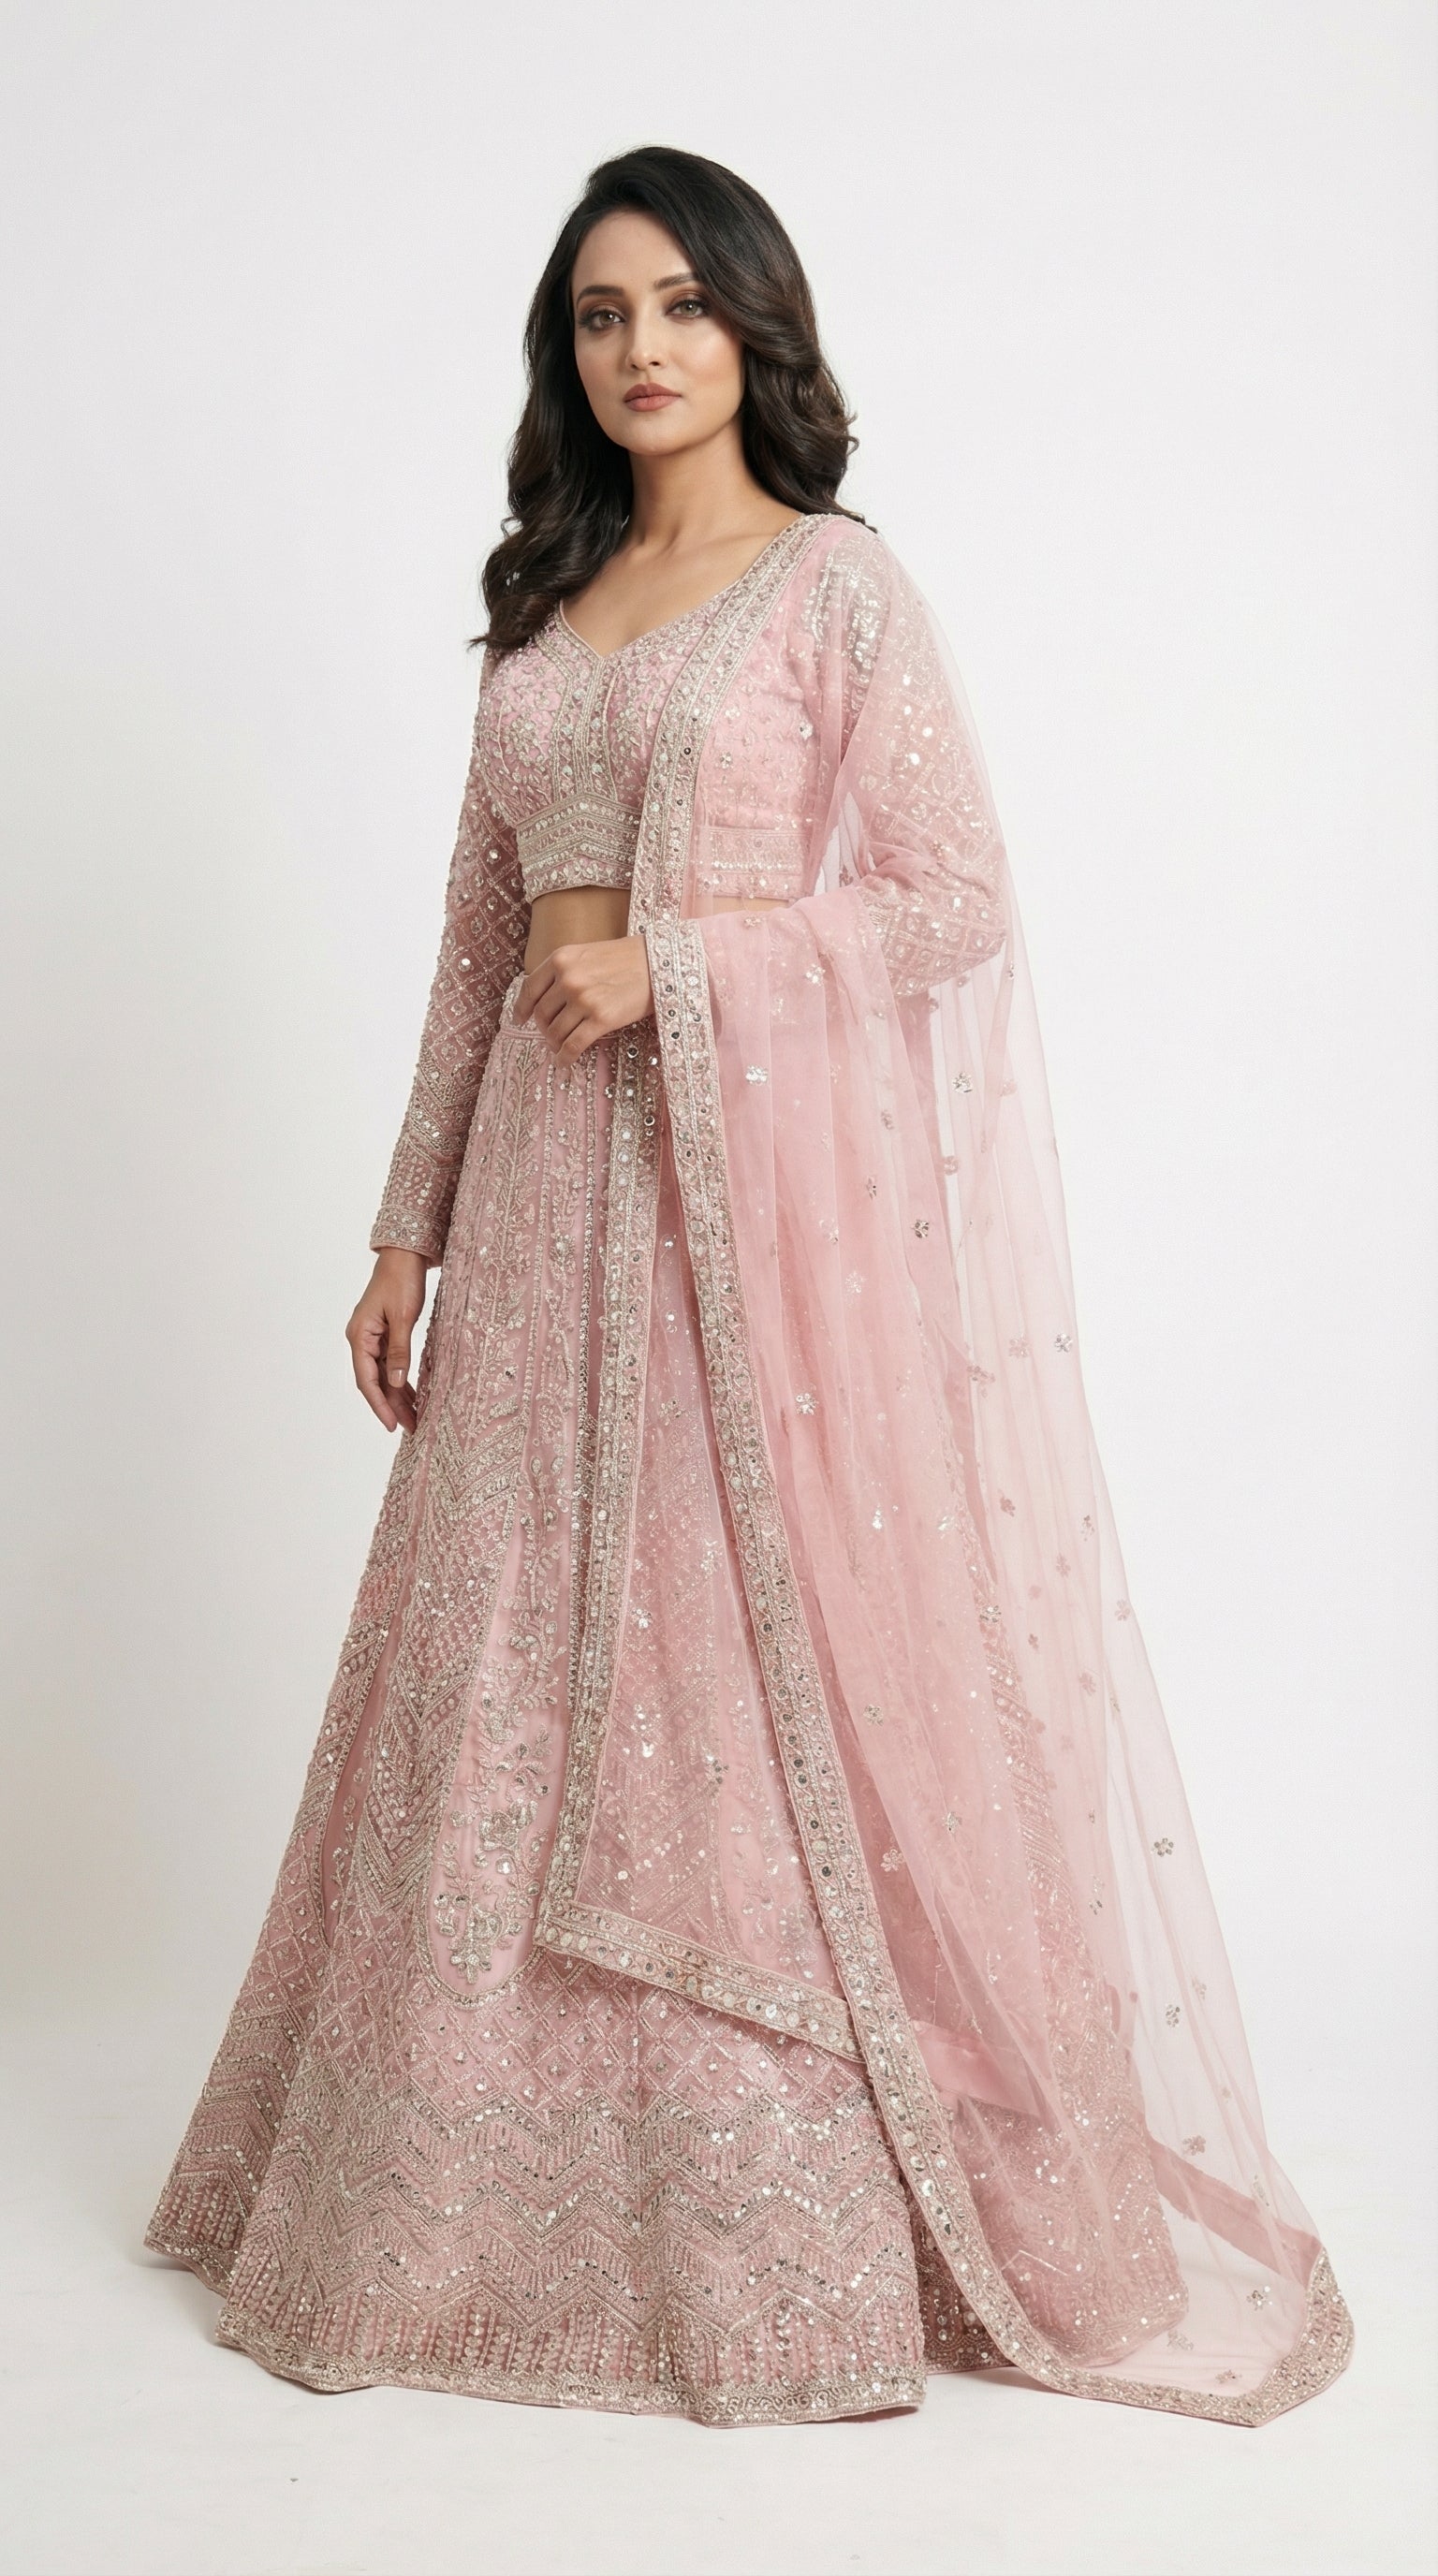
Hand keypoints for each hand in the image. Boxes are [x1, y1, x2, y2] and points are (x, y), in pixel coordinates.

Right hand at [346, 1248, 429, 1432]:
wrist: (404, 1255)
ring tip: (415, 1417)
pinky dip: (402, 1380)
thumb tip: (396, 1383)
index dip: (380, 1405)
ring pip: (384, 1375)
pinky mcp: (385, 1334)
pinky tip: (414, 1394)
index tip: (392, 1425)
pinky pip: (391, 1364)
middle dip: (392, 1406)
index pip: (366, 1380)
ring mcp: (373, 1337)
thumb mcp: (403, 1317)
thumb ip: (399, 1351)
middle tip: (410, 1428)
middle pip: (375, 1381)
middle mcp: (362, 1339)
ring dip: (398, 1396)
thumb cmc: (402, 1280)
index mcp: (360, 1336)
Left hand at [514, 935, 651, 1061]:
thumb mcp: (588, 954)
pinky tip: (564, 1062)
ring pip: (556, 1032)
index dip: (522, 1008)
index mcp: (561, 959)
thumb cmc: (626, 958)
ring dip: (555, 1044)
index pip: (530, 988)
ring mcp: (584, 999)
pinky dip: (565, 1057)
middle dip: (544, 1030)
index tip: (520, 1019)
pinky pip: (574, 1045)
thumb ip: (565, 971)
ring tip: (560, 1048)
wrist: (660, 962)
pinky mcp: (601, 1018)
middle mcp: (568, 978)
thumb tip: (546, 1001)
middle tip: (551, 1037)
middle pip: (542, 1014)